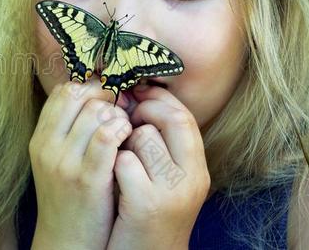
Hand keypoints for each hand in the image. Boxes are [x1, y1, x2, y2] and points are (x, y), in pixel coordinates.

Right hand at [29, 79, 132, 249]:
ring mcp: (65, 162)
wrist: (67, 241)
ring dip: (118, 113)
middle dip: (105, 94)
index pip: (63, 91)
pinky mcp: (88, 178)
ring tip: (125, 126)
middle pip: (78, 94)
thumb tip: (94, 96)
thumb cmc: (69, 197)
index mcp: (40, 139)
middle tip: (121, 106)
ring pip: (96, 111)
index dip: (90, 87)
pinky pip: (108, 135)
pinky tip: (128, 138)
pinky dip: (123, 129)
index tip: (107, 96)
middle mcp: (48, 146)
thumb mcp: (57, 160)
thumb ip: (68, 130)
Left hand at [106, 86, 210, 249]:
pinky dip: (112, 163)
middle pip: (170, 120)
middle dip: (143, 111)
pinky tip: (110, 176)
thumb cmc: (150, 216)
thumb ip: (163, 148)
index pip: (185, 117)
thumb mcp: (169, 182)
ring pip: (143, 136)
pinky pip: (124, 161)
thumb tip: (139, 101)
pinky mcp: (146, 204)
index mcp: (198, 171)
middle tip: (126, 116)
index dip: (159, 99)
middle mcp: (191, 179)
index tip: (139, 92)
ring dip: (124, 140)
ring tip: (119, 156)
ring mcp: (170, 192)